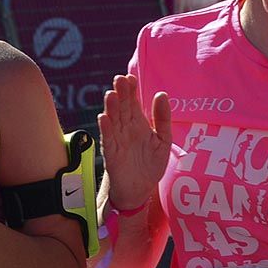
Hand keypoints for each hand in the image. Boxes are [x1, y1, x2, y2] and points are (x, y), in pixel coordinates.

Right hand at [97, 74, 171, 210]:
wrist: (140, 189)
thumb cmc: (150, 164)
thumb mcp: (163, 140)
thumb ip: (162, 119)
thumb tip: (162, 94)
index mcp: (138, 123)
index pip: (134, 102)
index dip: (131, 90)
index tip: (130, 77)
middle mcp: (126, 128)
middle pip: (122, 108)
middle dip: (121, 94)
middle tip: (119, 79)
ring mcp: (117, 140)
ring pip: (113, 121)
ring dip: (111, 108)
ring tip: (111, 95)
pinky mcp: (112, 154)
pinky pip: (108, 140)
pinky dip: (106, 129)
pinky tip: (104, 118)